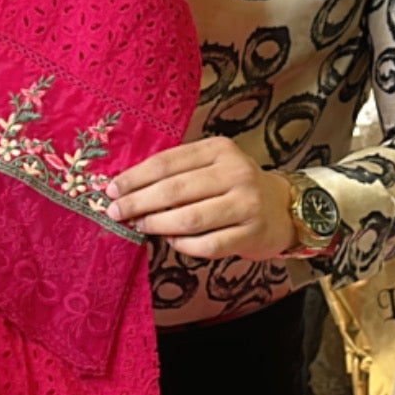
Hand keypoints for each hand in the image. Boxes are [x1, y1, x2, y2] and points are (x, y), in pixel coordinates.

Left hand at [106, 137, 296, 260]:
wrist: (283, 208)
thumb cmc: (234, 187)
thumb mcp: (211, 166)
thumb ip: (177, 173)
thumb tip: (126, 189)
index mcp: (219, 149)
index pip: (167, 162)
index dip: (135, 177)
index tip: (111, 190)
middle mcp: (236, 172)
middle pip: (174, 190)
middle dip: (138, 203)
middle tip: (115, 213)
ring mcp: (246, 203)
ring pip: (189, 219)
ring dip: (157, 225)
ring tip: (141, 227)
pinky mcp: (252, 233)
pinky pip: (207, 244)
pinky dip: (183, 245)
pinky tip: (172, 241)